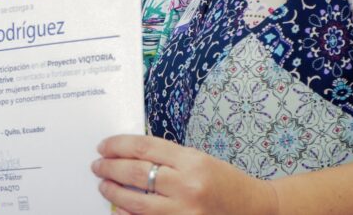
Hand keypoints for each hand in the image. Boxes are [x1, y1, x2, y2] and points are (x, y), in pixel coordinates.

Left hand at [93, 134, 278, 214]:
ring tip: (103, 185)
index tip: (104, 146)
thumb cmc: (225, 182)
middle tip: (97, 165)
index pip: (144, 147)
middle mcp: (187, 186)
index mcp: (192, 161)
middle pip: (135, 173)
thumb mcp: (198, 159)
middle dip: (110, 168)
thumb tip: (128, 154)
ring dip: (113, 191)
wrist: (254, 209)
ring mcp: (184, 212)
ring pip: (135, 202)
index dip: (118, 145)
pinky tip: (117, 207)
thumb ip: (167, 156)